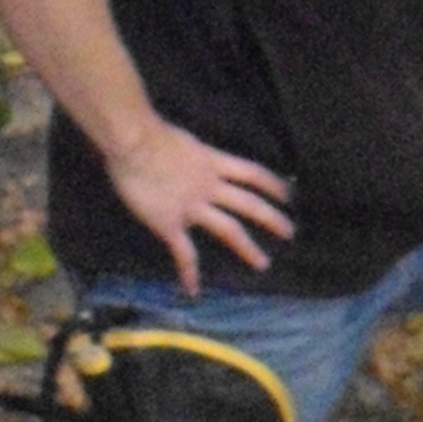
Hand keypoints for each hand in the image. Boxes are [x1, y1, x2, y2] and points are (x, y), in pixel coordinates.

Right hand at [102, 113, 293, 295]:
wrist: (133, 142)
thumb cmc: (147, 132)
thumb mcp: (181, 140)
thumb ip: (190, 154)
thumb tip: (187, 157)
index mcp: (211, 162)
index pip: (251, 173)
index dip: (272, 184)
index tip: (288, 194)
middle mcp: (209, 186)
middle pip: (249, 204)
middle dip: (272, 219)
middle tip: (289, 232)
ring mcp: (192, 207)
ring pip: (229, 229)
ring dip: (248, 248)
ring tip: (263, 264)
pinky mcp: (170, 224)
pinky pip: (183, 253)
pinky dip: (188, 272)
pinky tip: (192, 289)